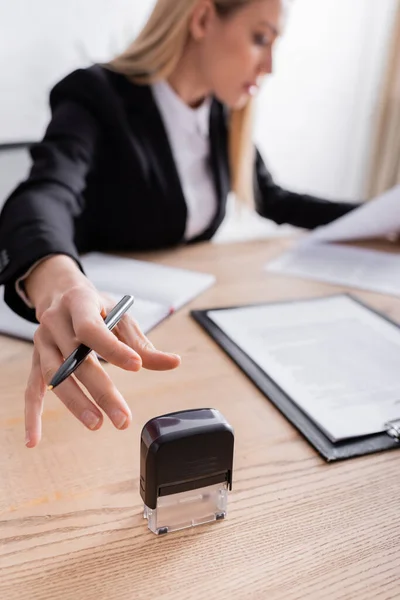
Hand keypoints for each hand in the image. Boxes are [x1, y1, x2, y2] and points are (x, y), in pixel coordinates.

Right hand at [24, 255, 180, 447]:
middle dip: (100, 391)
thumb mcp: (121, 316)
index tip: (136, 367)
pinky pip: (32, 389)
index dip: (112, 349)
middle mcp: (55, 321)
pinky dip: (33, 415)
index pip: (91, 328)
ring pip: (54, 376)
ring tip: (97, 424)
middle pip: (74, 359)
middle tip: (122, 417)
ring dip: (75, 403)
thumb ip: (142, 344)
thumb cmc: (97, 308)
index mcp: (79, 302)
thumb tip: (173, 363)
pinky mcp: (35, 359)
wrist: (62, 294)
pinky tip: (35, 439)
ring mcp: (42, 342)